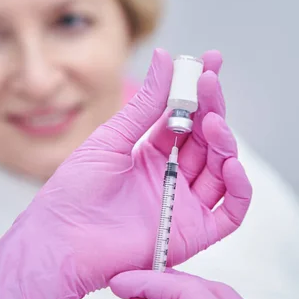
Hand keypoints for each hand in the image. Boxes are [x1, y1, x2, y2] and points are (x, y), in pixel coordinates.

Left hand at [37, 48, 251, 292]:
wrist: (61, 240)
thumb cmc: (76, 191)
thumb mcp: (112, 138)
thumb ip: (144, 104)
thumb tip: (164, 57)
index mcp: (152, 154)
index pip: (186, 119)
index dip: (199, 92)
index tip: (210, 62)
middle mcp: (172, 177)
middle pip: (206, 140)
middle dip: (212, 110)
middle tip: (210, 84)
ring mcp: (184, 206)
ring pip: (221, 170)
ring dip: (223, 144)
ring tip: (212, 122)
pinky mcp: (193, 234)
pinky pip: (229, 212)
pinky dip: (238, 188)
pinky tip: (230, 163)